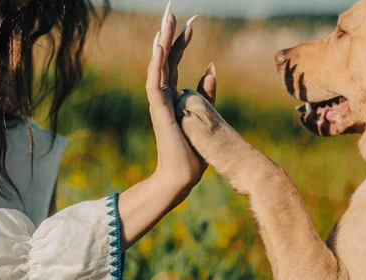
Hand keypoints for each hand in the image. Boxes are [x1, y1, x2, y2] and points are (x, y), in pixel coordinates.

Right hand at [146, 13, 216, 195]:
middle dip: (167, 35)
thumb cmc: (193, 151)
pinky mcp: (159, 113)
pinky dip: (156, 66)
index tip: (190, 26)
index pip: (175, 64)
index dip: (181, 44)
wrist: (183, 176)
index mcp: (174, 97)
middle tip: (170, 11)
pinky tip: (159, 48)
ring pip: (157, 67)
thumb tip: (210, 66)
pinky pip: (155, 84)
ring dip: (161, 43)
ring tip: (164, 21)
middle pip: (164, 60)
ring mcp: (159, 104)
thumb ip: (207, 92)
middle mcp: (164, 97)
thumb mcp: (205, 115)